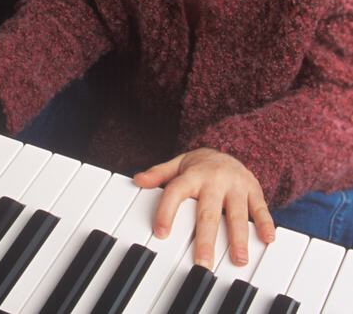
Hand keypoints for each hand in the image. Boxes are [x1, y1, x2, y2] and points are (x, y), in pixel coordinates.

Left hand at [134, 147, 274, 268]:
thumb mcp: (179, 164)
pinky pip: (259, 206)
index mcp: (192, 174)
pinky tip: (267, 238)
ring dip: (238, 237)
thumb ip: (160, 173)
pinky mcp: (253, 188)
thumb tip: (138, 179)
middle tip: (203, 262)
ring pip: (235, 213)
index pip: (176, 191)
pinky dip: (265, 222)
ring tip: (238, 258)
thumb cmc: (202, 164)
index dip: (167, 211)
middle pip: (208, 211)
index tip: (161, 232)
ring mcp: (235, 184)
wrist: (232, 144)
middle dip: (206, 238)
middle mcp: (214, 179)